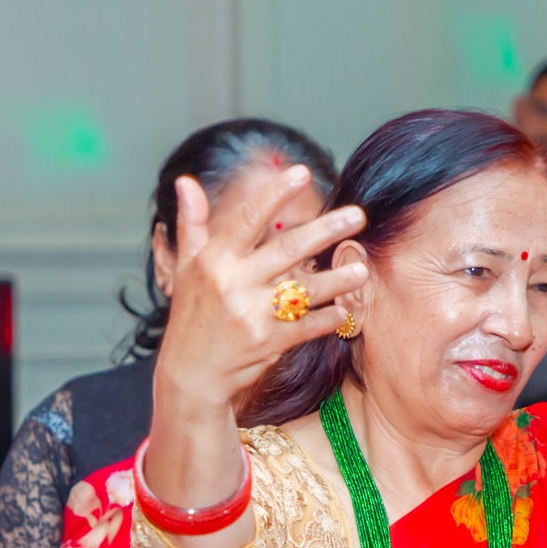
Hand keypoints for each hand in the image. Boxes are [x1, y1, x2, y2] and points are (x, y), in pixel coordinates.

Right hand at [151, 165, 368, 422]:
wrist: (191, 375)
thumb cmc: (192, 315)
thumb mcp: (186, 267)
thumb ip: (192, 222)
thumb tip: (185, 180)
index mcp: (215, 260)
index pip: (248, 218)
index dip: (276, 194)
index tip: (301, 173)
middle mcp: (233, 283)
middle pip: (287, 250)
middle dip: (326, 230)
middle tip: (358, 215)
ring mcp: (252, 315)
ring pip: (305, 290)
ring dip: (338, 280)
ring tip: (361, 268)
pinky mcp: (268, 343)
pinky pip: (308, 326)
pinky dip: (328, 318)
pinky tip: (345, 309)